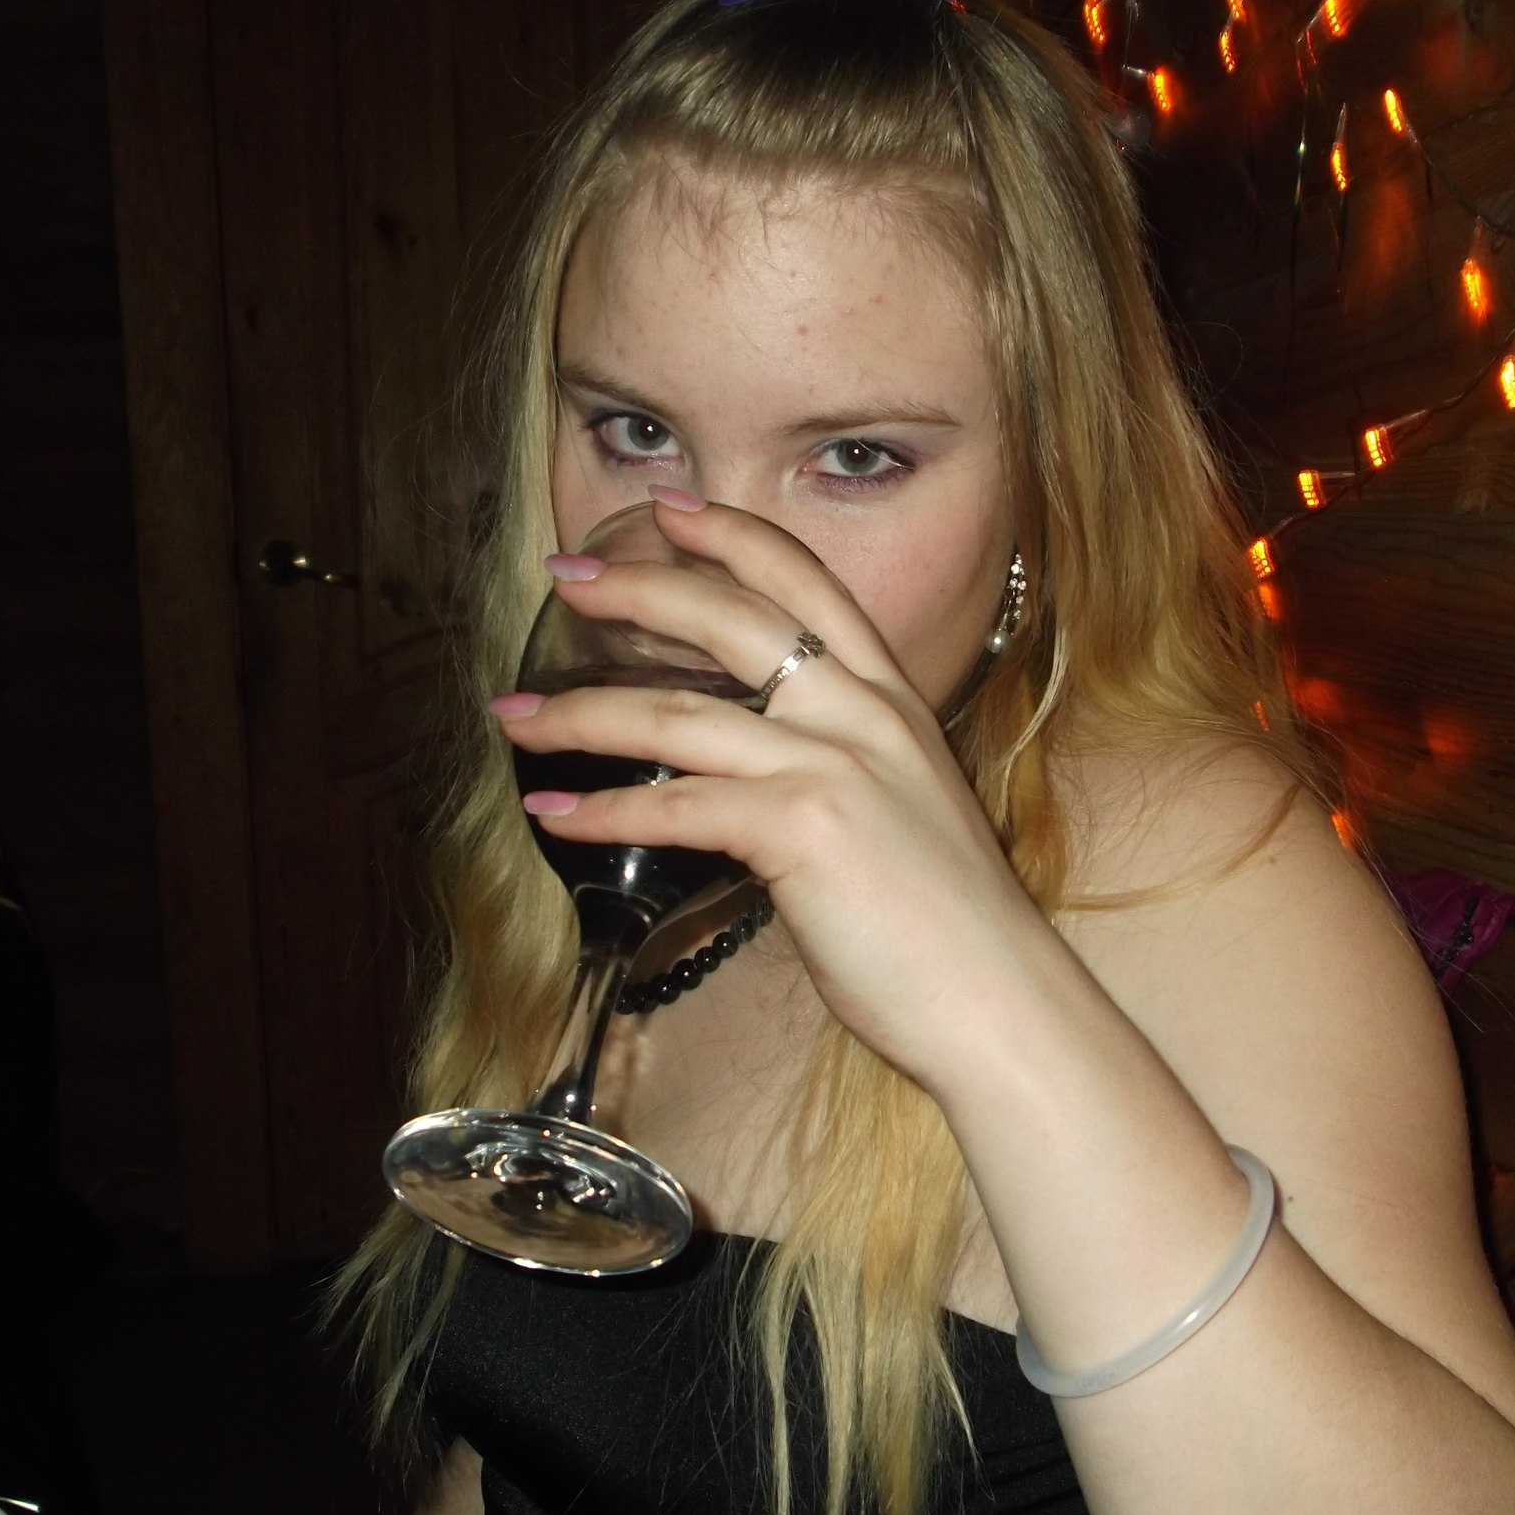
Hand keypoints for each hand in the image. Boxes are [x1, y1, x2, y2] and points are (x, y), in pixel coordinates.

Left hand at [490, 497, 1045, 1079]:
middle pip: (732, 616)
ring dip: (578, 713)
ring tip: (513, 714)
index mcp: (893, 702)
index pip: (806, 583)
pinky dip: (601, 812)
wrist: (1001, 1004)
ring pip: (678, 713)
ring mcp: (833, 767)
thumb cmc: (949, 931)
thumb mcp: (904, 814)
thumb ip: (841, 775)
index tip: (668, 509)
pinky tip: (555, 815)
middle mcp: (863, 715)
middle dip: (637, 586)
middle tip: (564, 574)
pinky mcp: (802, 830)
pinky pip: (675, 805)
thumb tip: (764, 783)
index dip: (732, 535)